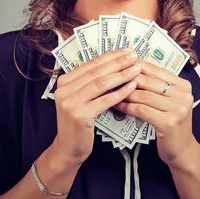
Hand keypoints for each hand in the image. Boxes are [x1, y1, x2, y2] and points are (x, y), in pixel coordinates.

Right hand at [51, 48, 140, 165]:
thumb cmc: (79, 121)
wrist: (68, 148)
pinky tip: (132, 87)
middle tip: (134, 56)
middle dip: (118, 62)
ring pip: (101, 84)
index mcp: (64, 81)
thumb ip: (91, 82)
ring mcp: (70, 102)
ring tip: (136, 69)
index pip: (91, 64)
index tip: (127, 50)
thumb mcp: (81, 98)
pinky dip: (120, 92)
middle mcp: (63, 89)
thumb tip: (115, 63)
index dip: (110, 56)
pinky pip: (105, 100)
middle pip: (96, 72)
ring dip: (121, 75)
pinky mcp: (80, 115)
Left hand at [113, 61, 196, 166]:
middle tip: (110, 77)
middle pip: (149, 81)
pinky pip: (141, 110)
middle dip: (127, 79)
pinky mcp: (168, 123)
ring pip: (143, 95)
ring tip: (111, 91)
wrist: (182, 149)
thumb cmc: (171, 122)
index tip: (120, 65)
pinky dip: (127, 107)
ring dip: (124, 93)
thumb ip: (156, 86)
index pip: (156, 70)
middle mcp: (183, 95)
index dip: (136, 66)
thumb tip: (130, 70)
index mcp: (183, 85)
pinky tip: (117, 105)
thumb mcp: (168, 100)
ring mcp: (177, 109)